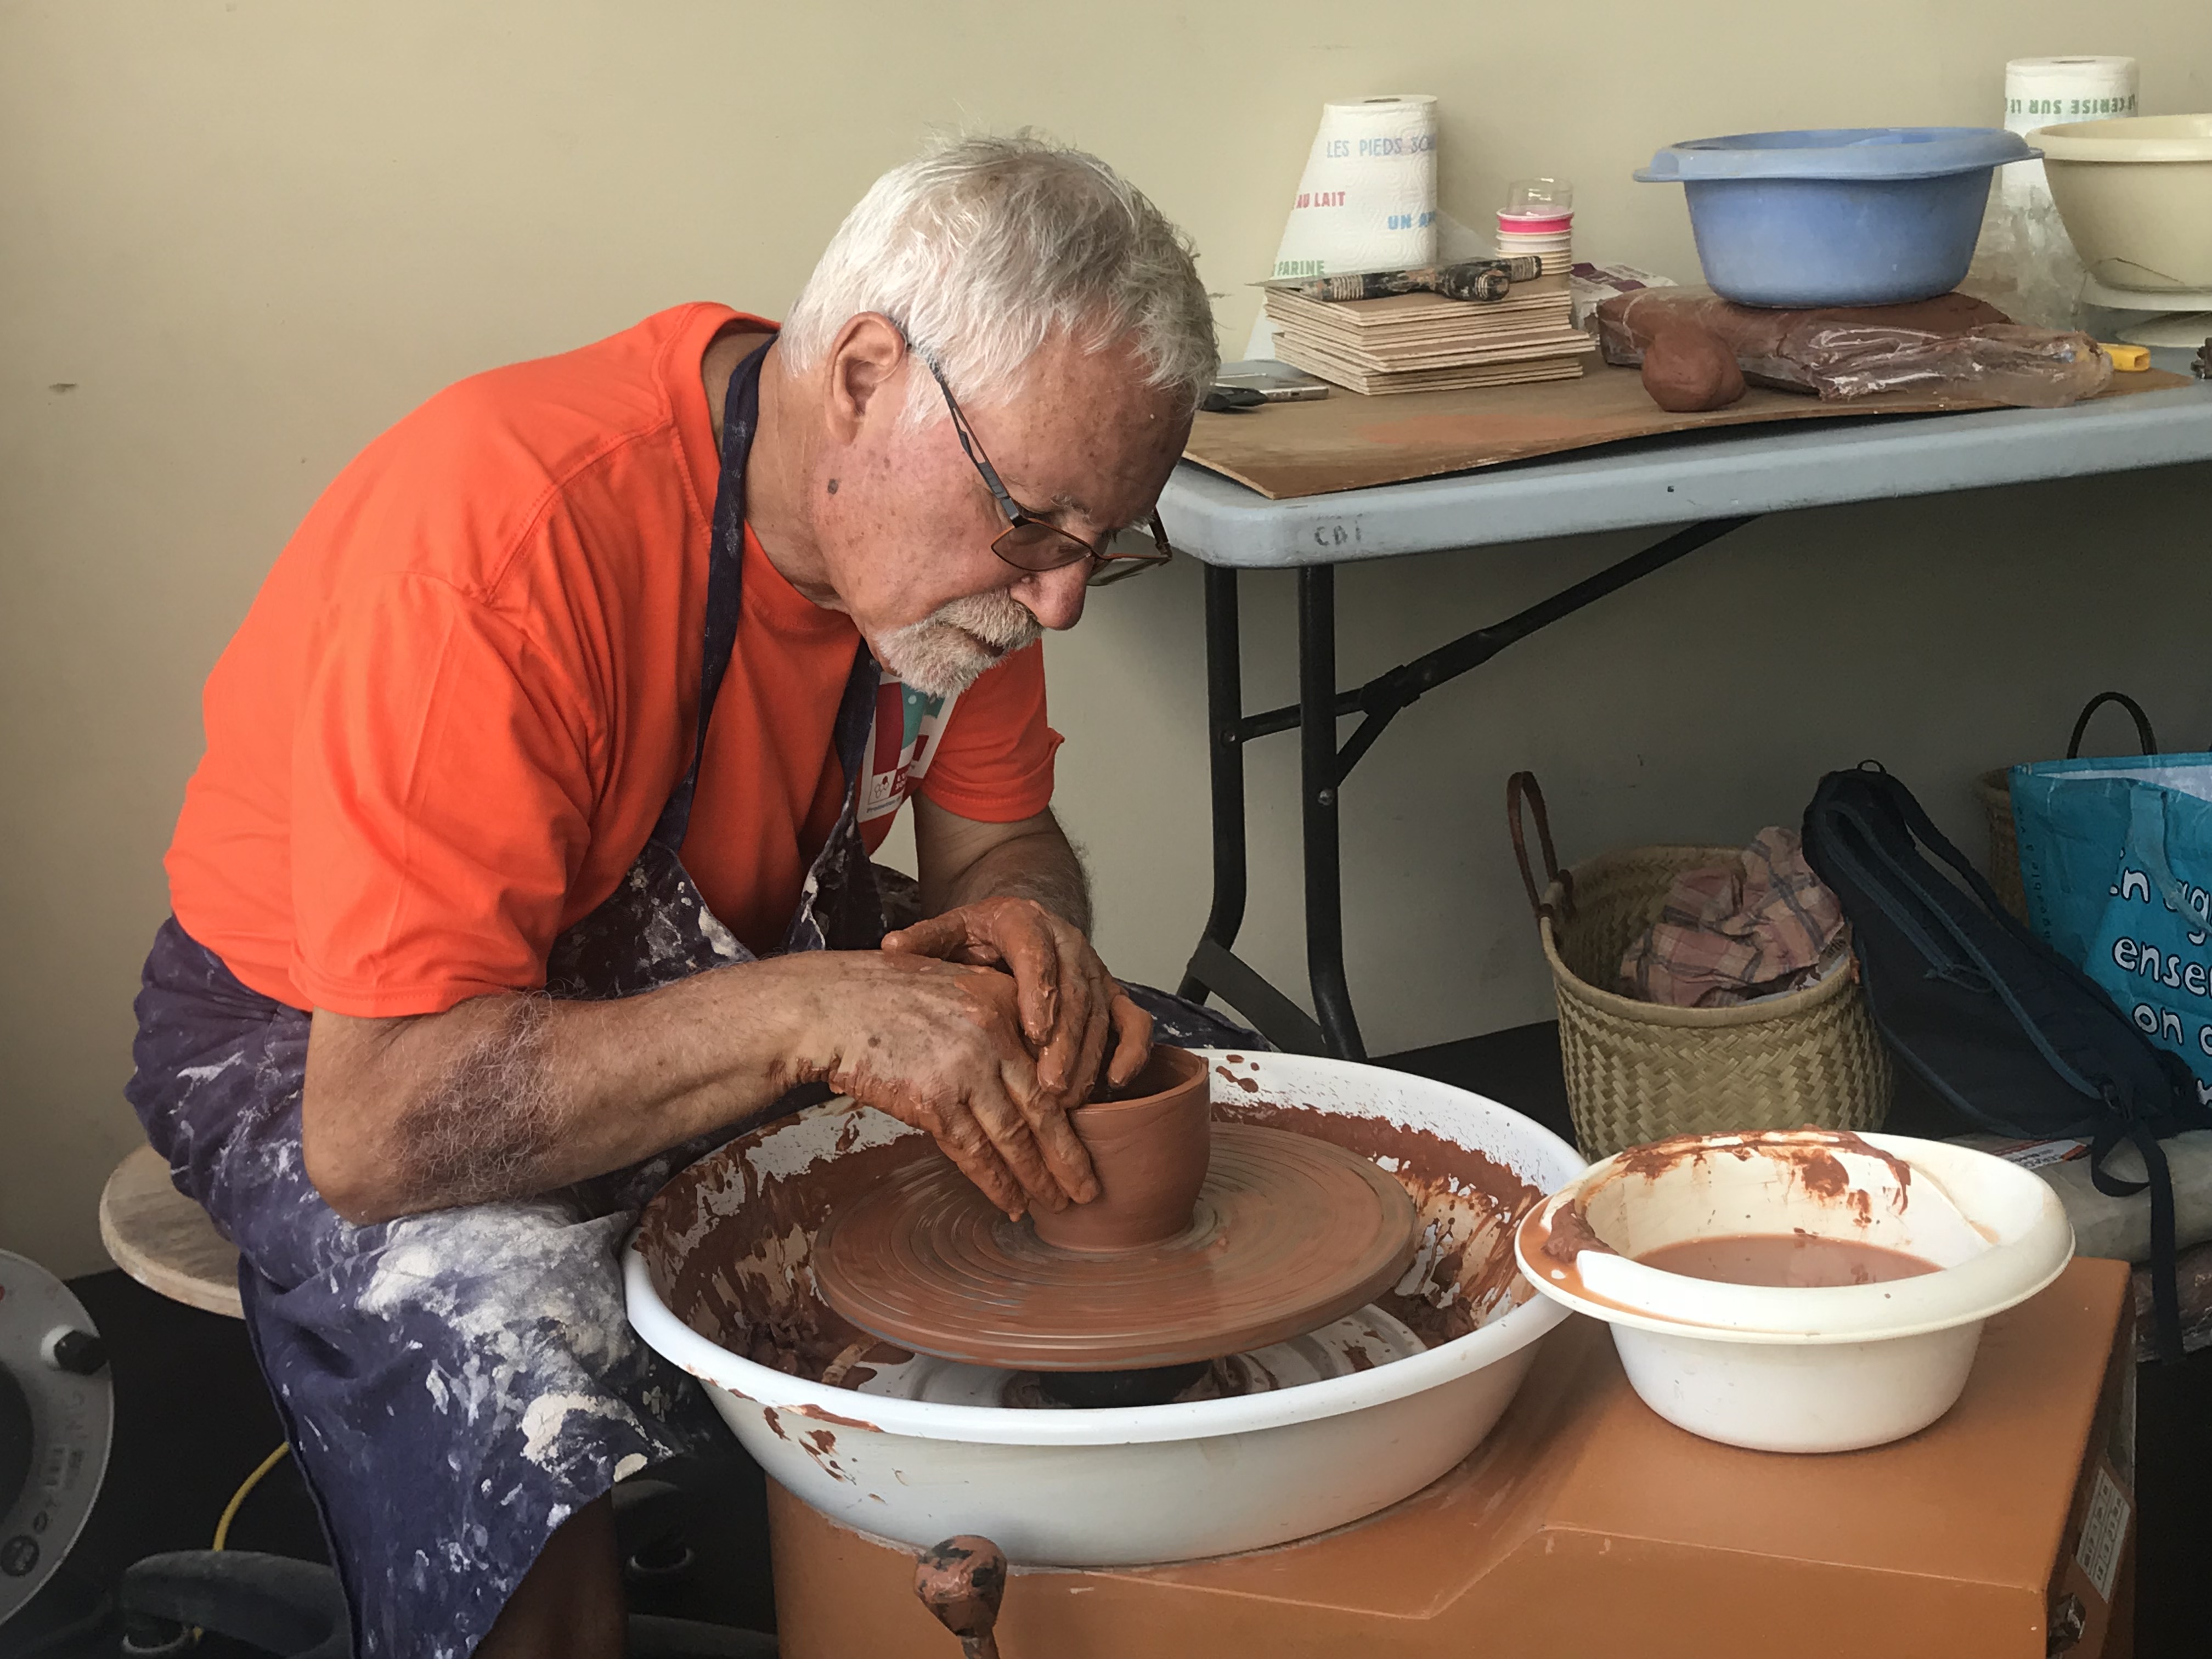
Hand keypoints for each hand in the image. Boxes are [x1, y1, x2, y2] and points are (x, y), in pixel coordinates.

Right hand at [787, 951, 1098, 1217]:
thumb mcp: (955, 991)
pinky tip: (1012, 1202)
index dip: (1074, 1112)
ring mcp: (965, 1069)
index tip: (1090, 1140)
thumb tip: (1031, 1078)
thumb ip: (995, 1024)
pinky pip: (974, 1153)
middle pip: (1044, 1109)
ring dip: (1038, 1179)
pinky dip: (996, 1183)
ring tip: (1057, 1204)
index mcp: (1004, 1003)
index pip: (1052, 1067)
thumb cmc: (886, 998)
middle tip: (1089, 1189)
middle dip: (1070, 1158)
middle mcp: (993, 1034)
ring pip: (1014, 1138)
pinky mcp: (933, 1100)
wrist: (829, 1006)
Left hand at [882, 897, 1152, 1115]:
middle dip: (1065, 1043)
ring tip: (1067, 1101)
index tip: (1032, 1033)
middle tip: (1050, 1087)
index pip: (1035, 954)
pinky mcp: (1111, 994)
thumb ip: (927, 940)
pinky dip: (1131, 1052)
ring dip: (1088, 1058)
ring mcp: (1094, 970)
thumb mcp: (951, 930)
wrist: (1021, 921)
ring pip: (1101, 1014)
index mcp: (1024, 923)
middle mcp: (1067, 944)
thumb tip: (892, 947)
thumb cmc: (981, 936)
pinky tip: (1114, 1084)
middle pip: (1074, 993)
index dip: (1039, 993)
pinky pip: (1133, 1022)